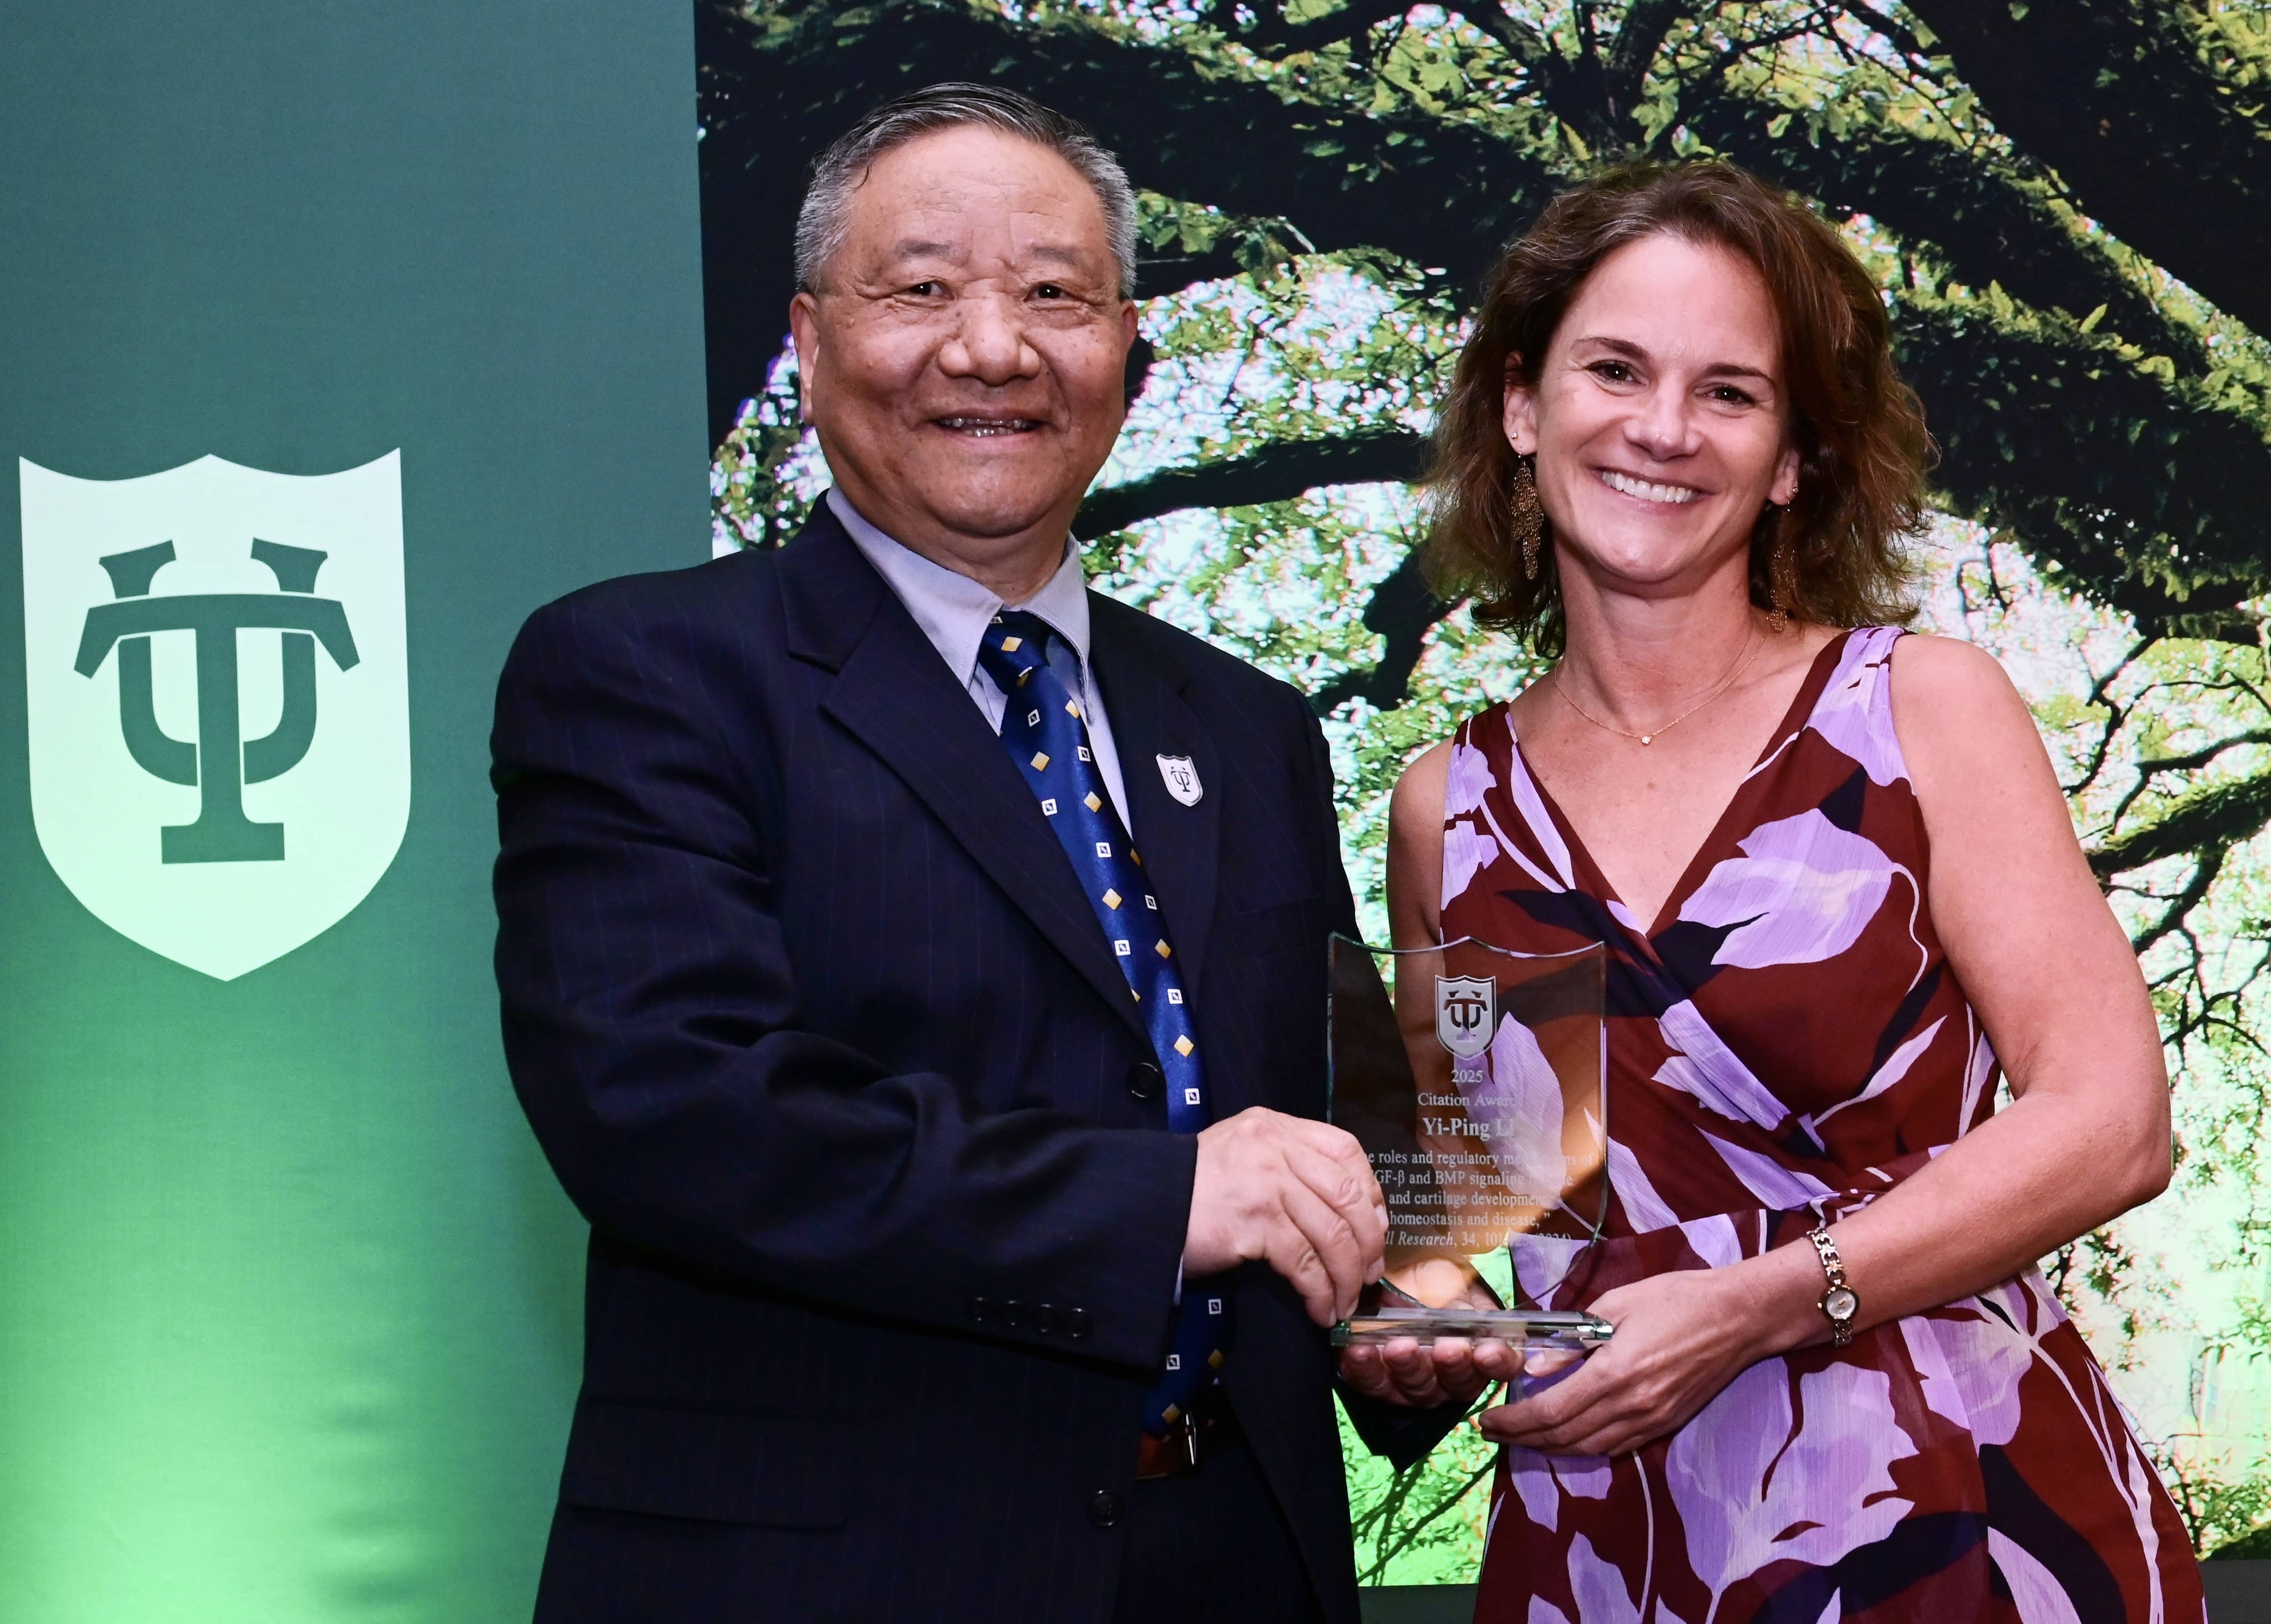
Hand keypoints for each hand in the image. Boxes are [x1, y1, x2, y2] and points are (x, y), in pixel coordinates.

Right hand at [1183, 1107, 1385, 1325]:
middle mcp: (1276, 1147)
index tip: (1376, 1230)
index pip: (1346, 1150)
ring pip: (1332, 1232)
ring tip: (1344, 1302)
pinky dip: (1319, 1291)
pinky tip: (1319, 1309)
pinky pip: (1304, 1262)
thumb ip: (1288, 1168)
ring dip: (1346, 1276)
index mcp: (1276, 1127)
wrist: (1142, 1206)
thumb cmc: (1192, 1189)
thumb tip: (1346, 1213)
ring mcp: (1266, 1182)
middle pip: (1348, 1194)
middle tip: (1368, 1274)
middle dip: (1367, 1242)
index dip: (1371, 1193)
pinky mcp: (1253, 1221)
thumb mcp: (1243, 1157)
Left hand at [1337, 1277, 1520, 1408]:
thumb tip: (1465, 1316)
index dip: (1497, 1362)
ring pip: (1416, 1389)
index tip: (1487, 1351)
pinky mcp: (1377, 1384)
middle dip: (1451, 1365)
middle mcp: (1451, 1377)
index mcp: (1480, 1352)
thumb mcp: (1449, 1281)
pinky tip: (1358, 1349)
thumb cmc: (1428, 1280)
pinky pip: (1371, 1384)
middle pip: (1457, 1383)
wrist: (1386, 1277)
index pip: (1500, 1366)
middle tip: (1445, 1348)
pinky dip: (1364, 1368)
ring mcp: (1415, 1386)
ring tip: (1397, 1347)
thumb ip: (1460, 1302)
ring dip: (1407, 1367)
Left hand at [1476, 1267, 1769, 1456]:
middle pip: (1564, 1438)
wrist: (1739, 1317)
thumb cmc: (1676, 1299)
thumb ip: (1574, 1338)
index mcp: (1614, 1374)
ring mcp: (1651, 1420)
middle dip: (1522, 1439)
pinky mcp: (1666, 1424)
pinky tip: (1566, 1436)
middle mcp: (1632, 1407)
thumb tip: (1536, 1365)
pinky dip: (1583, 1447)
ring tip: (1521, 1437)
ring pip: (1589, 1449)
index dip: (1513, 1422)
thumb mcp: (1616, 1305)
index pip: (1550, 1412)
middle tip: (1492, 1433)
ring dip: (1550, 1448)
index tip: (1485, 1421)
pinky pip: (1615, 1446)